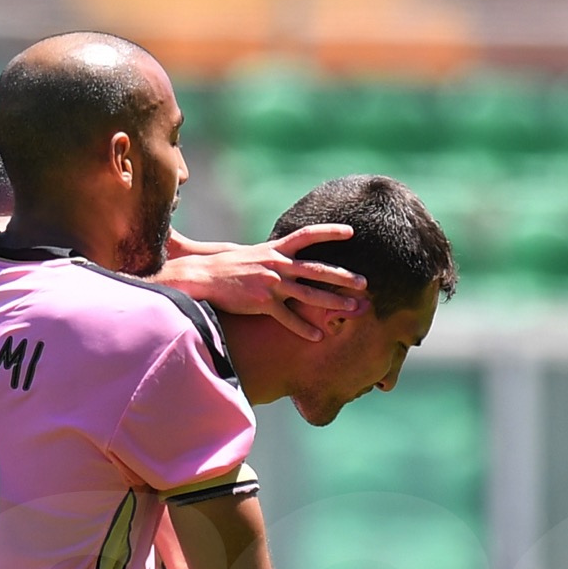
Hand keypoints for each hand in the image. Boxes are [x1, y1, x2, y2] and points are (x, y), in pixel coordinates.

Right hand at [159, 224, 367, 339]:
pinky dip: (303, 328)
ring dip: (334, 303)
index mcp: (275, 249)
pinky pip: (287, 318)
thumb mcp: (254, 253)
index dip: (329, 232)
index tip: (351, 232)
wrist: (203, 277)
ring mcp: (270, 284)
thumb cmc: (228, 267)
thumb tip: (288, 256)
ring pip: (309, 294)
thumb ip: (274, 255)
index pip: (307, 235)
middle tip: (365, 283)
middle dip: (343, 276)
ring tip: (354, 309)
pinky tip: (318, 336)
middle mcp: (277, 264)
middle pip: (317, 269)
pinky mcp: (261, 303)